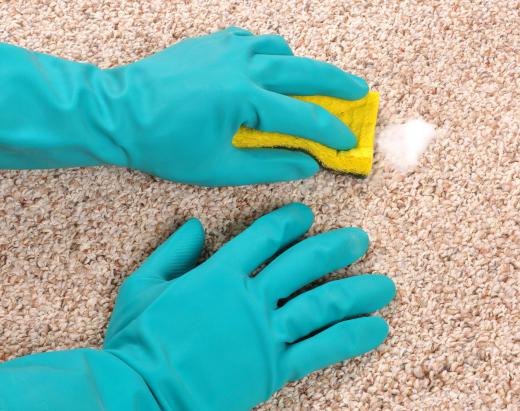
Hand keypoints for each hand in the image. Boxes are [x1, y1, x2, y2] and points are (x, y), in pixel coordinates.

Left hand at [104, 27, 368, 184]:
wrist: (118, 112)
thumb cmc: (164, 146)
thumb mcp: (220, 167)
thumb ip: (270, 165)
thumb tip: (308, 165)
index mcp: (245, 99)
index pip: (305, 117)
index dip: (333, 132)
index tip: (350, 143)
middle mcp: (242, 65)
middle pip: (306, 70)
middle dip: (338, 83)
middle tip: (361, 92)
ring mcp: (226, 48)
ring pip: (281, 49)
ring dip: (302, 66)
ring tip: (310, 84)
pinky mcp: (212, 42)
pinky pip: (254, 40)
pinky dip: (270, 52)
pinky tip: (268, 68)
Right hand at [104, 203, 394, 409]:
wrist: (142, 392)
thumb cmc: (138, 339)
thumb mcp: (142, 285)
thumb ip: (172, 251)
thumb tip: (195, 225)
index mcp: (218, 274)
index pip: (263, 237)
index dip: (289, 221)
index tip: (307, 214)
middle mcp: (250, 297)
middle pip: (303, 265)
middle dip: (336, 248)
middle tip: (361, 239)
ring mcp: (266, 333)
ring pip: (322, 305)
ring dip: (357, 292)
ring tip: (385, 285)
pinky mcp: (274, 368)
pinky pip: (321, 350)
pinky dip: (351, 337)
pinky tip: (377, 328)